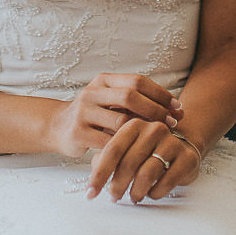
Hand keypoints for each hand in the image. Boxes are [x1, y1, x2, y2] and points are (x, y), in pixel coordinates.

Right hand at [49, 72, 182, 158]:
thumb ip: (137, 102)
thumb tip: (177, 109)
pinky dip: (127, 148)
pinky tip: (141, 154)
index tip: (178, 107)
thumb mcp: (110, 101)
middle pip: (130, 96)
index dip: (160, 93)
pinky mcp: (78, 133)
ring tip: (159, 139)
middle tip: (173, 123)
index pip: (137, 81)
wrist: (57, 127)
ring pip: (120, 120)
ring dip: (143, 131)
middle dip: (155, 110)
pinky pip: (109, 142)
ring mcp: (83, 112)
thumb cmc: (94, 114)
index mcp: (103, 80)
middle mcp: (92, 92)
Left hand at [86, 118, 201, 202]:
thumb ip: (107, 157)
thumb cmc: (148, 150)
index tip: (90, 193)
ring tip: (133, 197)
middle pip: (128, 163)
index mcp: (134, 125)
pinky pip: (167, 181)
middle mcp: (153, 129)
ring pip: (147, 174)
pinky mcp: (187, 158)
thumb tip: (94, 174)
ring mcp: (172, 142)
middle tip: (114, 197)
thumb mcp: (126, 149)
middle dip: (118, 186)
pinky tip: (152, 194)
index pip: (112, 150)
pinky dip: (155, 192)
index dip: (99, 174)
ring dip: (136, 191)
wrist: (183, 145)